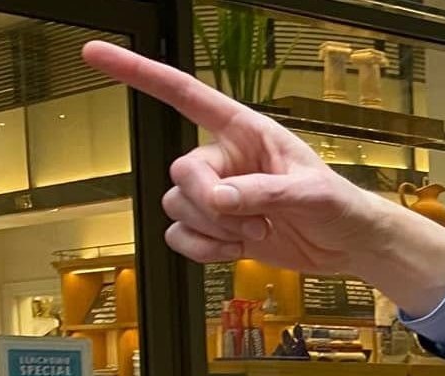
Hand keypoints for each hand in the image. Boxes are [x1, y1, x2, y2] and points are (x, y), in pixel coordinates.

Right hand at [79, 41, 444, 313]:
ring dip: (215, 229)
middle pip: (179, 172)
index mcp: (244, 131)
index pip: (185, 95)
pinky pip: (181, 238)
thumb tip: (219, 199)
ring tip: (259, 229)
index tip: (97, 55)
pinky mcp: (216, 229)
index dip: (140, 74)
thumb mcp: (311, 194)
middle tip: (248, 216)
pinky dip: (206, 251)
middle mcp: (223, 159)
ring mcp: (217, 195)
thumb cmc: (339, 205)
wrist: (347, 245)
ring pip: (176, 207)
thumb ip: (264, 192)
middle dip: (208, 201)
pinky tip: (241, 248)